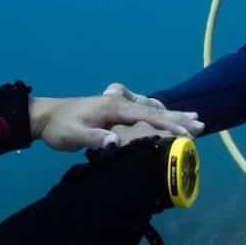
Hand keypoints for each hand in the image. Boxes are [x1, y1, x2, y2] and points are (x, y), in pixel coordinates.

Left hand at [28, 85, 202, 151]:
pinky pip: (143, 111)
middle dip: (177, 118)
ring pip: (151, 109)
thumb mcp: (73, 135)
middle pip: (154, 110)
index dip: (167, 125)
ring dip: (171, 116)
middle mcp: (120, 103)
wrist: (45, 116)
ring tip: (191, 120)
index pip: (146, 116)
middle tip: (201, 124)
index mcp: (114, 107)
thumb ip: (94, 138)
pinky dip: (158, 115)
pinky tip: (165, 117)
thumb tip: (114, 142)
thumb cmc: (59, 127)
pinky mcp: (115, 111)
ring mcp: (118, 105)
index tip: (186, 133)